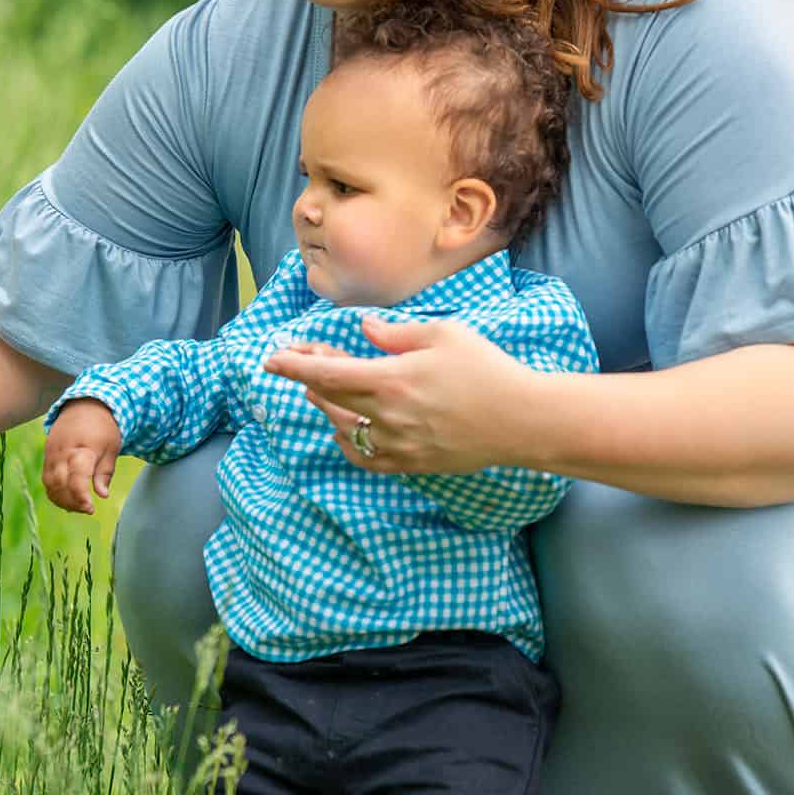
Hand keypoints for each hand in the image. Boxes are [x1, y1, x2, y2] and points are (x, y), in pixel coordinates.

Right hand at [41, 399, 122, 512]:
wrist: (85, 405)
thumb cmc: (103, 429)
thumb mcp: (112, 448)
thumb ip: (105, 473)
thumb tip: (102, 495)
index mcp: (83, 449)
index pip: (77, 478)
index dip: (81, 497)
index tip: (91, 508)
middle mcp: (64, 451)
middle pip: (60, 484)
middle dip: (72, 502)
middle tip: (87, 509)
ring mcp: (52, 453)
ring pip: (50, 483)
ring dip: (62, 499)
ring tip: (77, 506)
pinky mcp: (47, 454)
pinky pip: (46, 478)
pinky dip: (55, 491)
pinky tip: (67, 498)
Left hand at [262, 317, 527, 472]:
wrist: (521, 420)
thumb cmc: (487, 370)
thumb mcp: (444, 334)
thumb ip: (395, 333)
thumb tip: (362, 330)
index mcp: (393, 379)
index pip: (327, 375)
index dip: (294, 367)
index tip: (271, 358)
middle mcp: (389, 416)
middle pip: (330, 399)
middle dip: (309, 379)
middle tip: (306, 361)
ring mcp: (398, 445)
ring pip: (343, 428)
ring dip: (326, 407)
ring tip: (323, 389)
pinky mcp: (410, 464)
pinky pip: (364, 458)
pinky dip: (347, 442)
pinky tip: (345, 429)